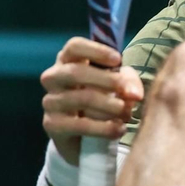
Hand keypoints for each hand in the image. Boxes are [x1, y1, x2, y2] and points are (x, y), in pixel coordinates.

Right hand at [40, 37, 143, 164]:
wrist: (82, 138)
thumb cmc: (100, 100)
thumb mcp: (116, 86)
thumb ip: (128, 83)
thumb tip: (134, 95)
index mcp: (67, 60)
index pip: (74, 47)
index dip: (96, 51)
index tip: (118, 60)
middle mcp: (53, 78)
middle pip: (75, 72)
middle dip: (106, 80)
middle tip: (127, 92)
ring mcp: (50, 102)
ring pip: (80, 99)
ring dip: (109, 106)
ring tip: (127, 114)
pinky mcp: (52, 125)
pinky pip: (80, 125)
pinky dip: (103, 128)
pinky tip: (119, 130)